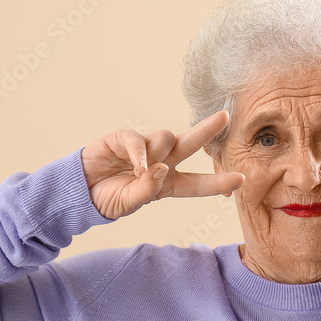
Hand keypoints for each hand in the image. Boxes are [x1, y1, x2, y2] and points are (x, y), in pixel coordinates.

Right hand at [81, 110, 244, 219]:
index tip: (241, 179)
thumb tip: (161, 168)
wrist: (79, 192)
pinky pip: (139, 139)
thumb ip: (147, 190)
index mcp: (168, 183)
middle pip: (190, 144)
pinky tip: (137, 164)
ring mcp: (144, 149)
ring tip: (143, 170)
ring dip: (160, 152)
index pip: (198, 183)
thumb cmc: (108, 198)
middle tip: (225, 117)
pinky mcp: (124, 139)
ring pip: (165, 138)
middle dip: (207, 130)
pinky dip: (140, 151)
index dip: (218, 182)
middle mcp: (161, 162)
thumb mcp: (130, 202)